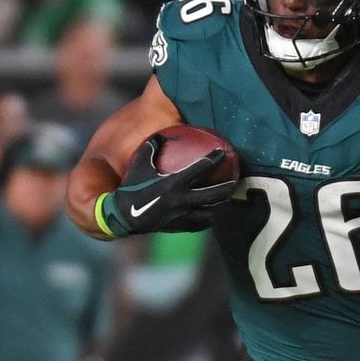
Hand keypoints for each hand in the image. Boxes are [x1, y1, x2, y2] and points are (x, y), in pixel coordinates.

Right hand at [106, 137, 235, 235]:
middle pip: (214, 194)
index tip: (223, 152)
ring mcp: (183, 215)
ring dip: (220, 206)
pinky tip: (211, 216)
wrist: (124, 215)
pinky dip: (207, 220)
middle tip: (235, 180)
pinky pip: (200, 224)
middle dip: (228, 187)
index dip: (215, 158)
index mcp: (174, 182)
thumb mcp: (139, 164)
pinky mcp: (180, 226)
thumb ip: (151, 148)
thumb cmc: (131, 187)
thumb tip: (161, 134)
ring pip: (211, 212)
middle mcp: (182, 199)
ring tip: (226, 200)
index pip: (201, 167)